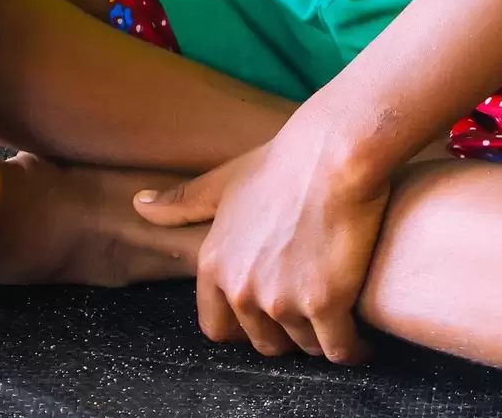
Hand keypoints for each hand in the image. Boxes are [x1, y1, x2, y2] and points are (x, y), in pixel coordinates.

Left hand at [135, 113, 385, 361]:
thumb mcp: (226, 180)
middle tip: (308, 311)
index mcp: (214, 265)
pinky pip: (338, 349)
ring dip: (319, 338)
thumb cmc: (284, 161)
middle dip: (285, 332)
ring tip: (337, 317)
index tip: (268, 314)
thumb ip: (183, 202)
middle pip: (264, 342)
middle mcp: (242, 289)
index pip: (217, 328)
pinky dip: (352, 349)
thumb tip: (139, 205)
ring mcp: (282, 299)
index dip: (244, 326)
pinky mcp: (324, 303)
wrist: (334, 151)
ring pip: (303, 346)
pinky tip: (361, 339)